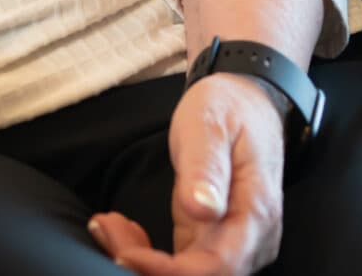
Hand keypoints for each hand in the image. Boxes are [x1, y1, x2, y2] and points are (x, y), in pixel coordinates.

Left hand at [87, 75, 286, 274]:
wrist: (246, 103)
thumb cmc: (227, 110)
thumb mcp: (208, 126)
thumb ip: (206, 169)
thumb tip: (203, 211)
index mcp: (255, 212)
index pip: (218, 265)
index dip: (170, 272)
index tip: (126, 252)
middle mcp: (252, 238)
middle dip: (148, 267)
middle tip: (105, 228)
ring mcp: (235, 242)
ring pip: (190, 275)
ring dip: (145, 262)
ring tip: (110, 226)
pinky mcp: (215, 239)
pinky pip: (185, 264)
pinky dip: (150, 255)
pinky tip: (124, 231)